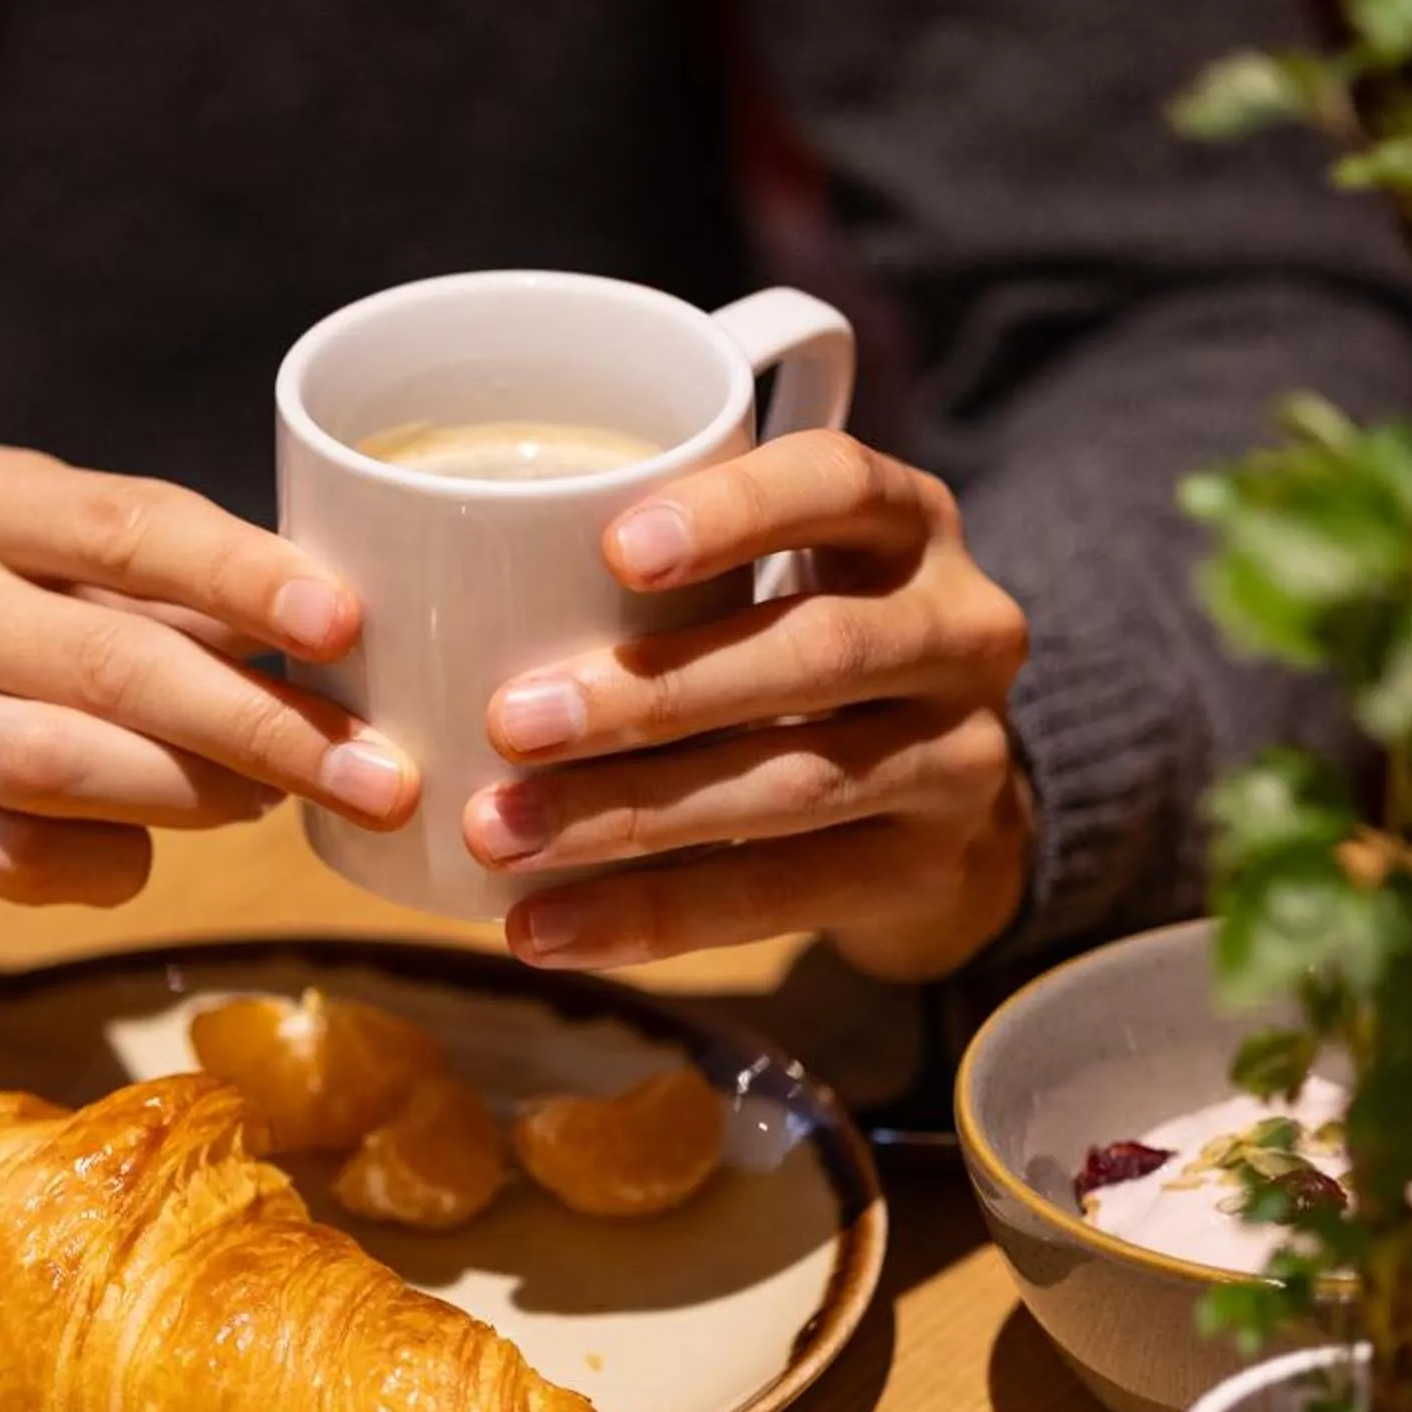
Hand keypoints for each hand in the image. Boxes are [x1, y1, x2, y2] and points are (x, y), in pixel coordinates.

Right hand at [0, 445, 414, 938]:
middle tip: (374, 773)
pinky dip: (110, 864)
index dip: (247, 578)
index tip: (345, 627)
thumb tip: (333, 642)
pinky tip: (143, 854)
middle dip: (263, 725)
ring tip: (275, 804)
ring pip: (72, 768)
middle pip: (116, 663)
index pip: (129, 526)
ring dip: (199, 797)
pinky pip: (26, 858)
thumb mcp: (27, 572)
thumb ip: (158, 595)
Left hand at [461, 431, 1031, 982]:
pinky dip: (652, 917)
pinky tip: (549, 927)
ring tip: (499, 834)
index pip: (840, 485)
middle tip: (507, 722)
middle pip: (812, 652)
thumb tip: (451, 588)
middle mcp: (960, 629)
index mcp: (910, 526)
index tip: (616, 548)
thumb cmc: (807, 662)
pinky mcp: (926, 870)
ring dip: (627, 815)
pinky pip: (781, 896)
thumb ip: (677, 571)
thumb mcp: (783, 580)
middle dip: (650, 692)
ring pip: (790, 785)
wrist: (953, 814)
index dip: (735, 513)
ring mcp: (959, 756)